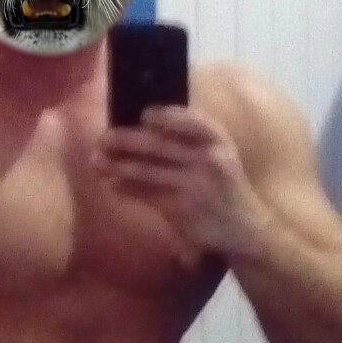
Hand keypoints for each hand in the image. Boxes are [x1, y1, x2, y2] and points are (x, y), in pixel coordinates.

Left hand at [91, 105, 272, 261]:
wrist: (244, 228)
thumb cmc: (225, 186)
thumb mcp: (222, 156)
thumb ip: (194, 140)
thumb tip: (147, 123)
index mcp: (219, 142)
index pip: (194, 122)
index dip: (168, 117)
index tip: (144, 114)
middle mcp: (208, 162)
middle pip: (160, 145)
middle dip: (127, 140)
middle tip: (103, 138)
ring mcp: (194, 187)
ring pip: (148, 171)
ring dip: (118, 165)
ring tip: (97, 161)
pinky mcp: (181, 210)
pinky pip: (147, 194)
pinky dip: (127, 188)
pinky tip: (113, 184)